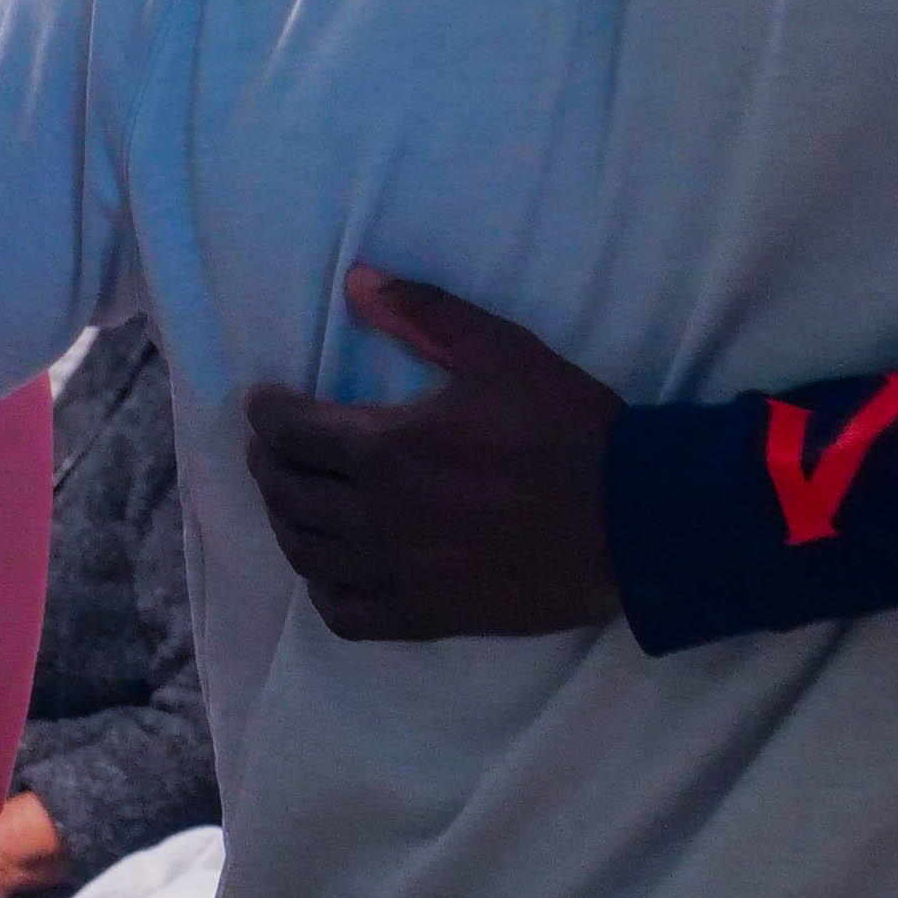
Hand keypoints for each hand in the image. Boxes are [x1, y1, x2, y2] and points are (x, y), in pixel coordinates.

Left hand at [244, 268, 623, 641]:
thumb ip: (421, 311)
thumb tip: (355, 279)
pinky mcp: (423, 618)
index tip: (265, 401)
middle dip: (269, 462)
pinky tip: (330, 566)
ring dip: (286, 520)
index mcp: (386, 450)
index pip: (291, 432)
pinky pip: (344, 613)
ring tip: (291, 497)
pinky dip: (323, 587)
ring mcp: (396, 575)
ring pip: (306, 553)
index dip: (267, 412)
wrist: (632, 519)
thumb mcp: (498, 349)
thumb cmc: (566, 426)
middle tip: (271, 445)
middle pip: (287, 492)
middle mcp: (376, 519)